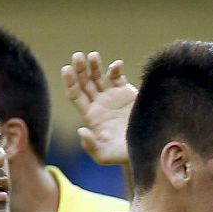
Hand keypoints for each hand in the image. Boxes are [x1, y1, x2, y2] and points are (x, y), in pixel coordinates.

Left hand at [63, 52, 136, 166]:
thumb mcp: (104, 155)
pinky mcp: (126, 92)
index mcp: (90, 115)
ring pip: (99, 76)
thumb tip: (81, 130)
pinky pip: (118, 77)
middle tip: (77, 56)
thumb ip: (91, 146)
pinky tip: (116, 65)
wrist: (145, 149)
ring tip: (93, 56)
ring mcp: (112, 96)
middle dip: (80, 69)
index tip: (67, 70)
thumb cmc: (122, 156)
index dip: (70, 82)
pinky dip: (116, 69)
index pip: (75, 95)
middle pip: (85, 82)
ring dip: (95, 65)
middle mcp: (99, 103)